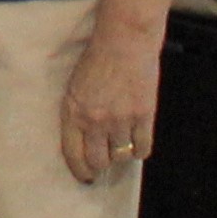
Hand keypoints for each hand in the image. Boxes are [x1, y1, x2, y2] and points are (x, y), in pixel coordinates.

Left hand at [62, 15, 161, 183]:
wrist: (124, 41)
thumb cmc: (97, 58)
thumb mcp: (76, 84)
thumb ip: (78, 111)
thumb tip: (83, 137)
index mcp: (73, 111)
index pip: (73, 153)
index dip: (79, 170)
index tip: (83, 176)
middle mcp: (95, 120)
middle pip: (98, 161)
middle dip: (100, 167)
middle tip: (103, 167)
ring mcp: (121, 119)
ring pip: (120, 156)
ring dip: (119, 156)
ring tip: (119, 149)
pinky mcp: (143, 115)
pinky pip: (143, 147)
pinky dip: (140, 150)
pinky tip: (137, 145)